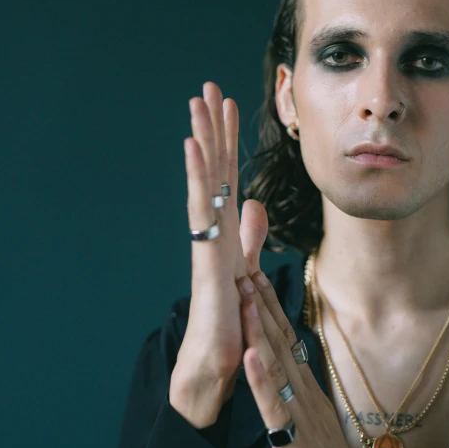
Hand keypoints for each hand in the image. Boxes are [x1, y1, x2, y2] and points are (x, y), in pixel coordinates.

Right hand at [169, 82, 269, 427]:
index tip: (227, 105)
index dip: (228, 140)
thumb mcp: (247, 268)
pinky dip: (195, 174)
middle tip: (207, 86)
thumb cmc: (229, 319)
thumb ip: (251, 236)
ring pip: (203, 179)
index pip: (227, 175)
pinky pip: (200, 207)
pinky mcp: (206, 253)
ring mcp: (207, 238)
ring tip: (197, 101)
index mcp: (226, 229)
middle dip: (212, 127)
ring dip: (201, 139)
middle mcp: (213, 228)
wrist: (216, 360)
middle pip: (213, 168)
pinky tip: (193, 144)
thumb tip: (255, 204)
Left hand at [235, 265, 360, 447]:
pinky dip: (261, 380)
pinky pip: (274, 407)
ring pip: (276, 365)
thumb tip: (292, 366)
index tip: (257, 277)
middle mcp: (305, 394)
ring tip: (245, 298)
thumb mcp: (316, 421)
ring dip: (259, 329)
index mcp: (307, 389)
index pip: (287, 340)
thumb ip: (302, 394)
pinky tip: (249, 356)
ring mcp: (300, 415)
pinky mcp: (293, 441)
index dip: (271, 308)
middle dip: (261, 305)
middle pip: (280, 342)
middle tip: (246, 269)